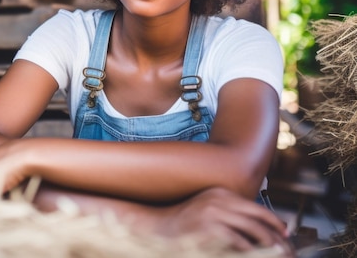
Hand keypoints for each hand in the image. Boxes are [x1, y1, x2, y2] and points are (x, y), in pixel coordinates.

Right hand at [155, 187, 293, 255]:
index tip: (285, 234)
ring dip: (269, 244)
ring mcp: (214, 213)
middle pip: (259, 217)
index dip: (274, 222)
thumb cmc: (185, 225)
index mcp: (221, 193)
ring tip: (277, 253)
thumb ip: (230, 215)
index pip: (256, 206)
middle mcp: (219, 199)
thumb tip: (259, 228)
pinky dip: (251, 251)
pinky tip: (254, 255)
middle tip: (287, 250)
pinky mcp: (210, 228)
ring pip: (254, 229)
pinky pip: (239, 242)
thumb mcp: (209, 212)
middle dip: (277, 236)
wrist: (159, 229)